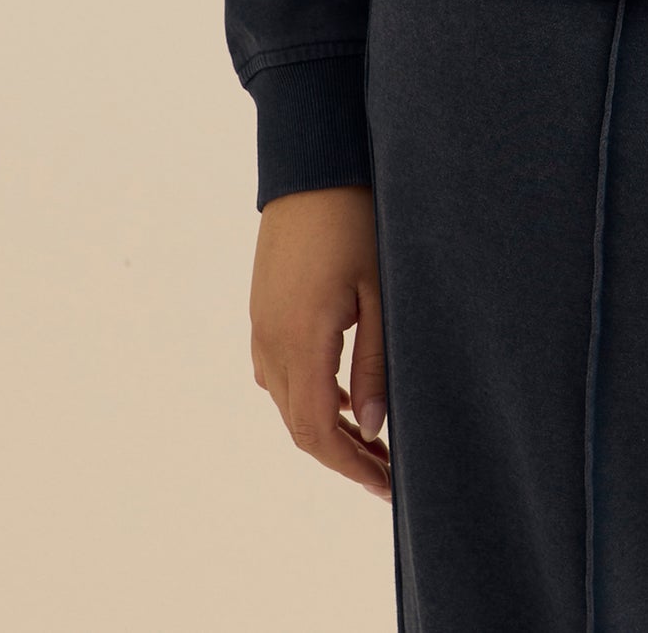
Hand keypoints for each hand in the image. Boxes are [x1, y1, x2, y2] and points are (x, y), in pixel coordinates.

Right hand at [249, 184, 391, 499]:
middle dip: (342, 455)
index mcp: (300, 341)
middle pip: (299, 424)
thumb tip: (373, 428)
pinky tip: (344, 394)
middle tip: (387, 473)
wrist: (312, 163)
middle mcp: (270, 342)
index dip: (350, 466)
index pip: (316, 431)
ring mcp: (261, 326)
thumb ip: (374, 363)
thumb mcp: (380, 290)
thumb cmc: (356, 218)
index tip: (385, 485)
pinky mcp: (263, 310)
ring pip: (286, 402)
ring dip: (325, 428)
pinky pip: (279, 373)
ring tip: (371, 443)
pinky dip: (310, 396)